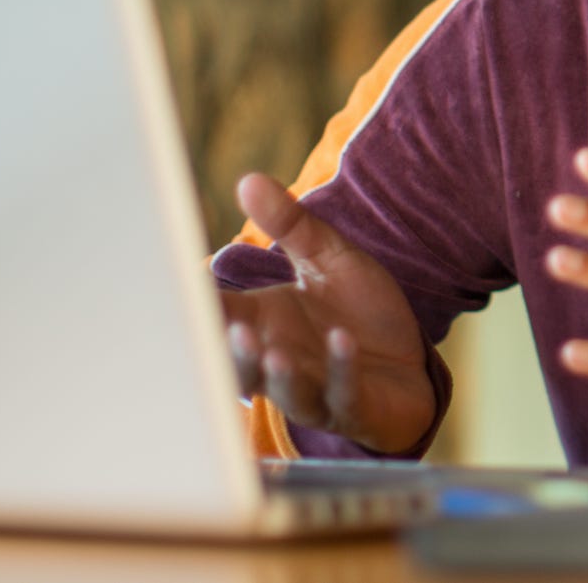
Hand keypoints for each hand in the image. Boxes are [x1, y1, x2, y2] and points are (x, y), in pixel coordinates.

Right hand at [218, 174, 435, 454]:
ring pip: (283, 390)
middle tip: (222, 326)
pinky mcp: (352, 407)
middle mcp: (277, 359)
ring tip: (272, 351)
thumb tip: (248, 179)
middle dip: (229, 349)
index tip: (175, 286)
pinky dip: (340, 370)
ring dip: (276, 374)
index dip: (196, 303)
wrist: (411, 362)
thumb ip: (291, 225)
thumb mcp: (329, 260)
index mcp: (261, 321)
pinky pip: (341, 394)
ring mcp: (313, 388)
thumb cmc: (359, 312)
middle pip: (238, 361)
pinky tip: (343, 341)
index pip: (216, 313)